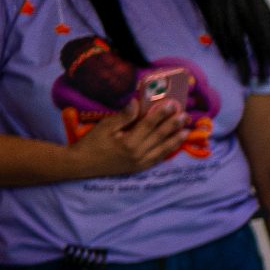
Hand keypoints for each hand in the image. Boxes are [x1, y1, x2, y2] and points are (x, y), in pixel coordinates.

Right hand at [69, 98, 186, 178]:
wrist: (82, 164)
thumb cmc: (92, 143)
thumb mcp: (105, 126)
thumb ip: (124, 116)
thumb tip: (136, 102)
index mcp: (129, 142)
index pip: (150, 124)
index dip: (162, 113)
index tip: (172, 104)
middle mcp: (138, 154)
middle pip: (160, 136)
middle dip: (174, 124)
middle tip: (186, 115)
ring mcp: (141, 162)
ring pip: (163, 149)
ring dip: (176, 139)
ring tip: (187, 130)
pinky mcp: (140, 168)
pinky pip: (158, 158)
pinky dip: (168, 150)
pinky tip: (175, 144)